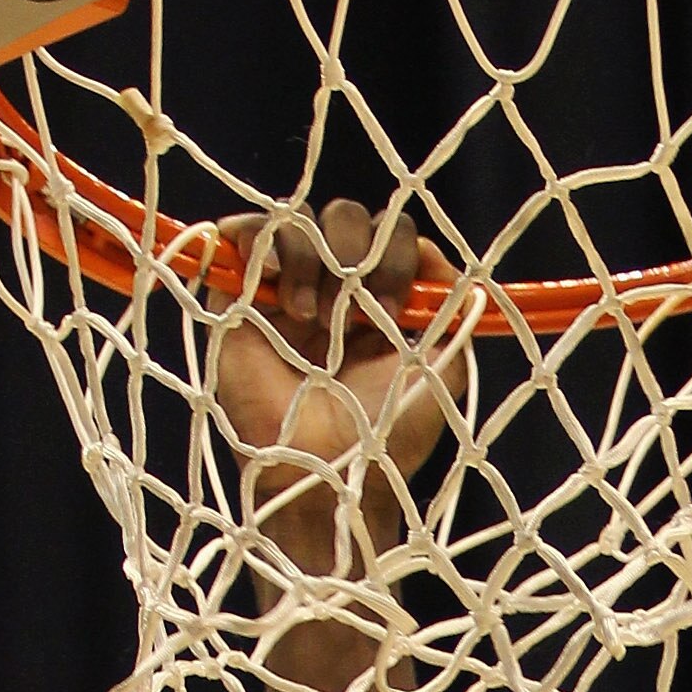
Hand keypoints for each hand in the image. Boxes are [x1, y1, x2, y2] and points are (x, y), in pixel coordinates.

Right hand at [211, 201, 463, 561]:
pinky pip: (247, 229)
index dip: (397, 254)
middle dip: (357, 251)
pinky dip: (260, 238)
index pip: (391, 235)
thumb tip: (433, 251)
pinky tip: (279, 294)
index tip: (395, 307)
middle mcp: (335, 288)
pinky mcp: (241, 295)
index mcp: (380, 300)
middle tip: (355, 311)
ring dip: (312, 256)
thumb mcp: (443, 370)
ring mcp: (287, 288)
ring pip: (299, 220)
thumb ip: (450, 309)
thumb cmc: (387, 434)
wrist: (326, 473)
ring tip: (310, 317)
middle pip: (345, 218)